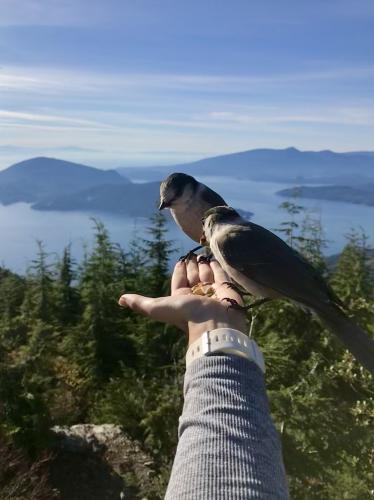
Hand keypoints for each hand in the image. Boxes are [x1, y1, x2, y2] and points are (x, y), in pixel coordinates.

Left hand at [118, 256, 246, 345]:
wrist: (215, 323)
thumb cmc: (186, 315)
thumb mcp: (157, 308)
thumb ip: (141, 303)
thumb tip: (120, 300)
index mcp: (181, 299)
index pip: (179, 280)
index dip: (179, 270)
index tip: (180, 260)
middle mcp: (197, 295)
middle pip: (193, 276)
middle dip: (192, 266)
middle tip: (191, 255)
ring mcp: (212, 292)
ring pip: (206, 274)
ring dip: (203, 265)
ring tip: (202, 256)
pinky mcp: (227, 289)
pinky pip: (220, 275)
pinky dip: (217, 267)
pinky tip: (214, 260)